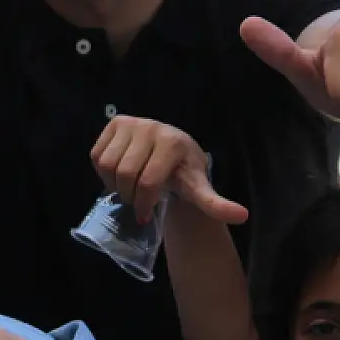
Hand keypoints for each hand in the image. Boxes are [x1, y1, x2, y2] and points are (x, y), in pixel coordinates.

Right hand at [90, 116, 248, 224]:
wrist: (174, 153)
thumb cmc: (185, 172)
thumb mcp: (199, 189)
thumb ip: (216, 204)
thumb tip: (242, 216)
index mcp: (172, 143)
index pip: (148, 181)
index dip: (144, 204)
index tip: (146, 215)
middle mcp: (150, 127)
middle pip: (125, 173)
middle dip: (129, 196)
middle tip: (136, 202)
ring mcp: (131, 123)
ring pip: (108, 164)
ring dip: (113, 184)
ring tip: (128, 189)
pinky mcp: (115, 123)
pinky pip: (97, 154)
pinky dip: (103, 171)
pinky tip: (119, 175)